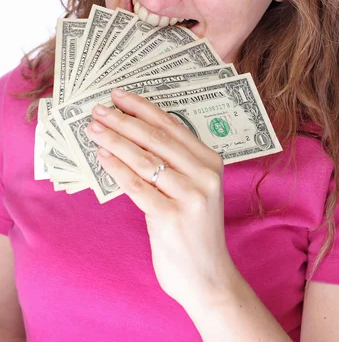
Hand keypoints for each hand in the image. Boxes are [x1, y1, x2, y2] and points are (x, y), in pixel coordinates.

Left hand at [86, 88, 237, 311]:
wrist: (208, 276)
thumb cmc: (195, 229)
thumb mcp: (195, 189)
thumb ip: (176, 163)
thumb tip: (134, 133)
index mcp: (211, 161)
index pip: (172, 125)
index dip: (142, 108)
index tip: (119, 96)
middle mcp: (204, 175)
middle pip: (156, 138)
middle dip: (123, 120)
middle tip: (99, 110)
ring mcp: (190, 196)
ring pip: (144, 159)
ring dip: (115, 140)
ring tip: (94, 130)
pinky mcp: (171, 218)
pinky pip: (137, 186)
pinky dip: (117, 169)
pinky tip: (102, 157)